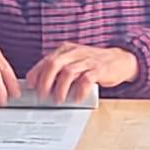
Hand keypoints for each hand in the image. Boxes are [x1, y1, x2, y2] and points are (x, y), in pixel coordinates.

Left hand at [26, 42, 140, 99]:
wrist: (119, 60)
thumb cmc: (93, 64)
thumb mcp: (74, 61)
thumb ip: (60, 69)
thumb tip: (40, 84)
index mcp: (66, 49)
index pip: (46, 60)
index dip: (36, 73)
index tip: (30, 86)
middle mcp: (75, 52)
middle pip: (54, 64)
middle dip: (45, 81)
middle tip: (42, 96)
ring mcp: (87, 60)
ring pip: (68, 72)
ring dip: (60, 88)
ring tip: (58, 100)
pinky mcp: (99, 69)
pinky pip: (86, 80)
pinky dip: (79, 91)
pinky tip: (76, 98)